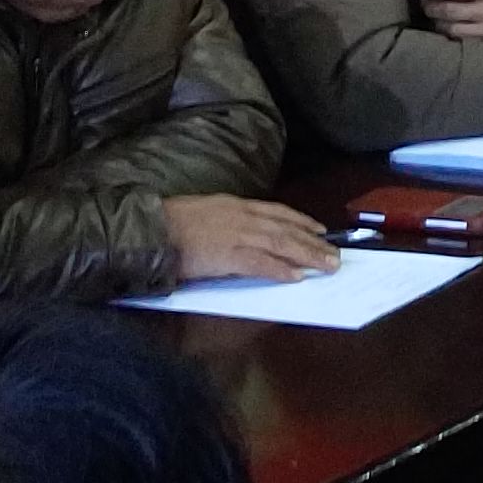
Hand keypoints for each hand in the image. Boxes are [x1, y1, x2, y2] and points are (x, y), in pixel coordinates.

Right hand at [161, 196, 337, 283]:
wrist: (147, 228)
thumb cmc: (170, 223)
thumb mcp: (204, 212)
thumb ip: (227, 220)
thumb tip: (246, 233)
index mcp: (234, 205)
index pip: (277, 211)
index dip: (301, 220)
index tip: (320, 229)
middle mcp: (241, 216)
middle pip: (286, 228)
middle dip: (313, 242)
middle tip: (335, 254)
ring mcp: (235, 235)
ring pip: (280, 244)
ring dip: (307, 255)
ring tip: (328, 266)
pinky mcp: (225, 255)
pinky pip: (259, 263)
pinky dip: (279, 270)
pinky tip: (296, 276)